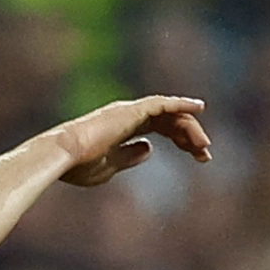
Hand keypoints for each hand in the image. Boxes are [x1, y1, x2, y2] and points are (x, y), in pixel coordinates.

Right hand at [54, 96, 213, 188]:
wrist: (64, 157)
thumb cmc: (79, 166)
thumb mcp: (111, 165)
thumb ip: (130, 156)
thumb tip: (149, 149)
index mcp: (122, 128)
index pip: (160, 128)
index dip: (181, 141)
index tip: (199, 158)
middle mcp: (127, 115)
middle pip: (168, 121)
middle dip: (189, 137)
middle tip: (205, 155)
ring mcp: (129, 111)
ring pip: (169, 114)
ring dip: (189, 128)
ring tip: (204, 146)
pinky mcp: (131, 111)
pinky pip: (162, 103)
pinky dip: (181, 103)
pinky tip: (199, 108)